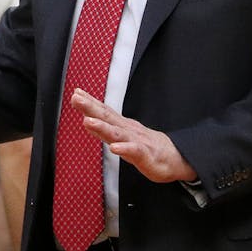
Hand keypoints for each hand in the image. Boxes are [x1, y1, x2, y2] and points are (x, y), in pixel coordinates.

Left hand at [68, 89, 196, 183]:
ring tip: (87, 121)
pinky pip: (134, 151)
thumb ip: (104, 129)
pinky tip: (114, 148)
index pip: (104, 112)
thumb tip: (85, 118)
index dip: (90, 103)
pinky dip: (124, 149)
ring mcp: (137, 141)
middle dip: (90, 108)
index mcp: (121, 126)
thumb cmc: (146, 146)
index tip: (76, 93)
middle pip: (107, 117)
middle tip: (76, 98)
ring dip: (102, 126)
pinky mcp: (147, 155)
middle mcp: (127, 130)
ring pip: (117, 133)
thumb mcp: (123, 136)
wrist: (176, 157)